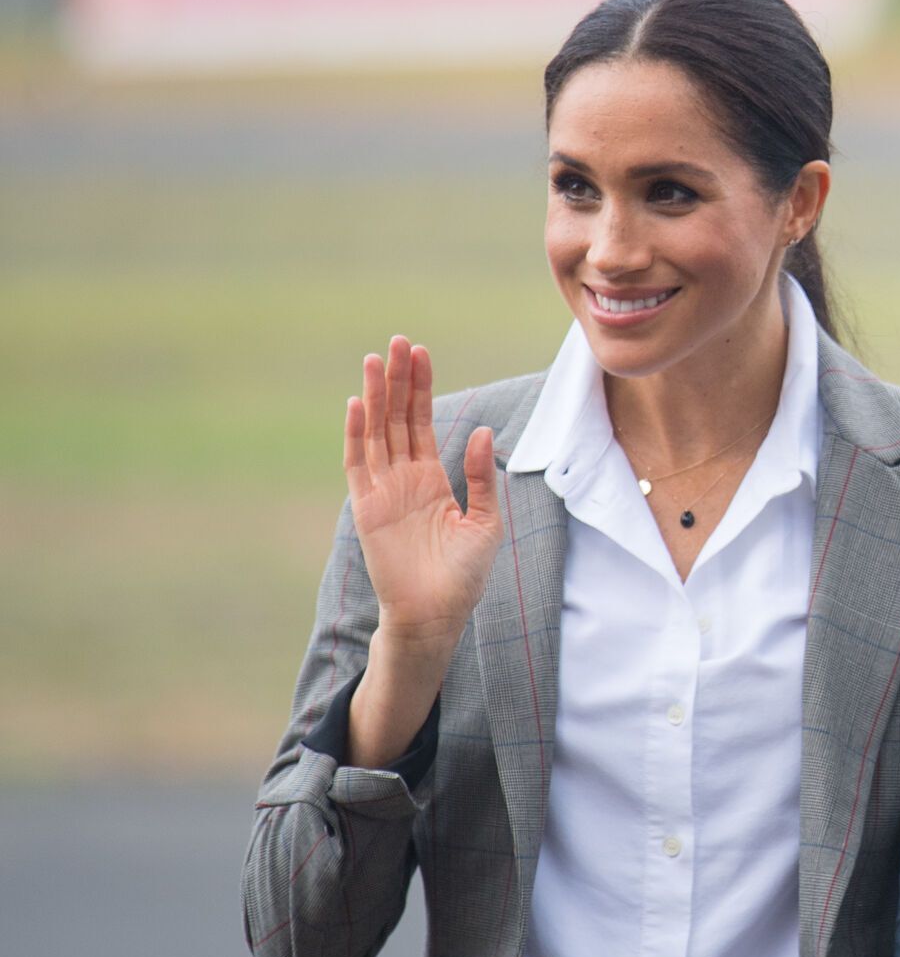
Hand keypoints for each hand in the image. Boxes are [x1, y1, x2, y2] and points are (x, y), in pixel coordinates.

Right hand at [343, 337, 501, 658]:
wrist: (436, 615)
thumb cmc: (463, 575)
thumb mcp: (485, 520)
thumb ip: (480, 476)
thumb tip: (486, 431)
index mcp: (431, 478)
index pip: (422, 421)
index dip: (421, 387)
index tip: (420, 352)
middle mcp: (403, 478)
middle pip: (397, 418)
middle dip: (399, 380)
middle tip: (398, 341)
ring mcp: (382, 491)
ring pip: (377, 432)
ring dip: (377, 396)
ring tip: (377, 358)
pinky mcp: (367, 508)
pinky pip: (358, 464)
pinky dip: (357, 433)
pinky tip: (359, 403)